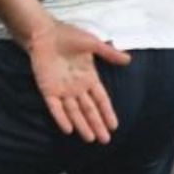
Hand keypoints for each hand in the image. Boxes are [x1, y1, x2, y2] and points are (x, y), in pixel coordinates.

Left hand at [23, 21, 128, 142]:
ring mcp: (62, 90)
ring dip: (82, 125)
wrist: (44, 33)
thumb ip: (109, 54)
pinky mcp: (48, 90)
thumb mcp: (93, 44)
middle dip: (97, 125)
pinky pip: (55, 108)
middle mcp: (77, 87)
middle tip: (105, 140)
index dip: (107, 112)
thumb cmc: (69, 36)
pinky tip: (69, 129)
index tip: (114, 126)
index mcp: (89, 77)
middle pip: (89, 110)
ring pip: (74, 112)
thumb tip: (128, 60)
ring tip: (90, 139)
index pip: (101, 99)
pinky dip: (61, 118)